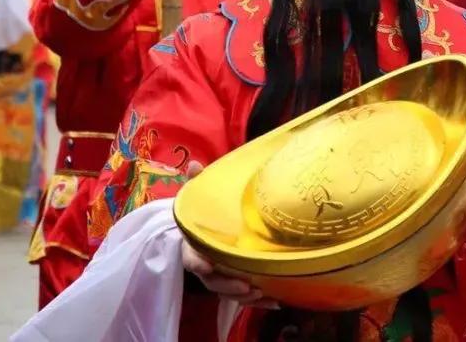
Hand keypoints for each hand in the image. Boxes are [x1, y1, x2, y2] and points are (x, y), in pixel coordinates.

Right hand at [179, 161, 278, 307]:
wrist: (201, 231)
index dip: (198, 263)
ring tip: (263, 294)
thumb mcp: (198, 198)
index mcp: (193, 246)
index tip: (207, 266)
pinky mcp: (232, 282)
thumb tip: (194, 163)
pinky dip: (256, 302)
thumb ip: (197, 183)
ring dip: (244, 297)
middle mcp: (204, 265)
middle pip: (212, 281)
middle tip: (247, 286)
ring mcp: (218, 277)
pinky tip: (274, 301)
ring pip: (227, 292)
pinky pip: (242, 296)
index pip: (191, 257)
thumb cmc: (203, 215)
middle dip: (229, 285)